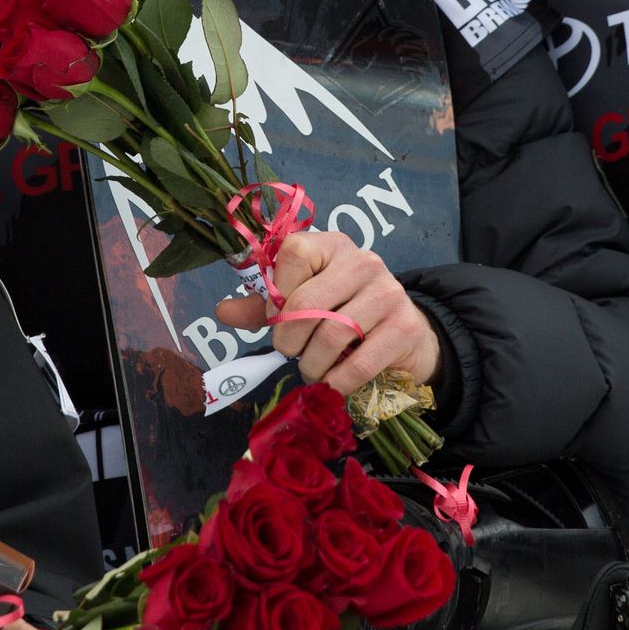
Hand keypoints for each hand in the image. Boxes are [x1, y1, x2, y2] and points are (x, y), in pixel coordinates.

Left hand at [214, 231, 440, 393]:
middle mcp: (363, 261)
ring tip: (312, 370)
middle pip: (307, 302)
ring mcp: (388, 292)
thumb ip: (265, 306)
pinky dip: (336, 382)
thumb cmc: (346, 313)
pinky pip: (359, 364)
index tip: (277, 317)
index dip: (277, 291)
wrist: (405, 333)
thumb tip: (223, 312)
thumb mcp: (304, 301)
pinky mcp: (404, 327)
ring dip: (311, 365)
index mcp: (332, 246)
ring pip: (330, 336)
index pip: (294, 252)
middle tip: (290, 352)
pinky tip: (332, 384)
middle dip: (288, 339)